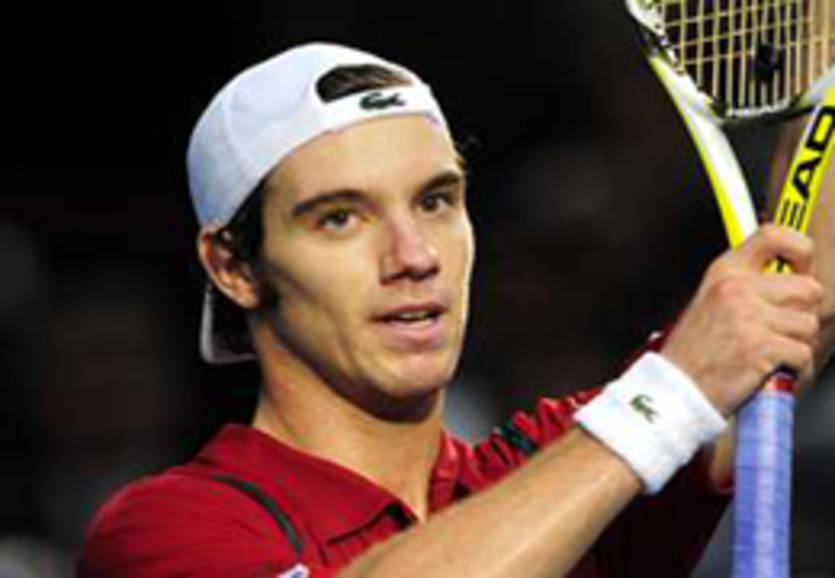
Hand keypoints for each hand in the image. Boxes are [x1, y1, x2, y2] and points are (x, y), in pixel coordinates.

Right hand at [661, 224, 822, 415]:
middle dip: (802, 313)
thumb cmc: (694, 351)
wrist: (676, 388)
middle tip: (780, 329)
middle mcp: (737, 288)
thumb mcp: (711, 301)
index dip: (800, 250)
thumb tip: (790, 278)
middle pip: (808, 287)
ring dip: (796, 344)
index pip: (774, 235)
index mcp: (725, 271)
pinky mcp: (761, 346)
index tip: (801, 267)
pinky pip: (803, 353)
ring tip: (768, 352)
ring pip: (809, 324)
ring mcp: (749, 316)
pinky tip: (770, 370)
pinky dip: (794, 368)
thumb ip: (747, 284)